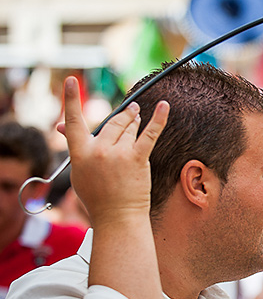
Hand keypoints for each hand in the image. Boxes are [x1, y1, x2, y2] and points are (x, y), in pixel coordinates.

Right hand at [58, 76, 168, 226]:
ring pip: (129, 128)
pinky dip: (158, 119)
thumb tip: (61, 127)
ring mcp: (118, 154)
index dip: (70, 99)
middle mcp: (98, 151)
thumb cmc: (98, 196)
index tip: (70, 81)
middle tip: (132, 110)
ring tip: (137, 116)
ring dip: (135, 121)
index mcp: (80, 153)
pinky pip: (149, 134)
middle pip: (111, 123)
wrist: (117, 217)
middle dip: (124, 116)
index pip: (73, 121)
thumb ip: (76, 146)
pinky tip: (164, 106)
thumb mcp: (80, 171)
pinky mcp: (137, 159)